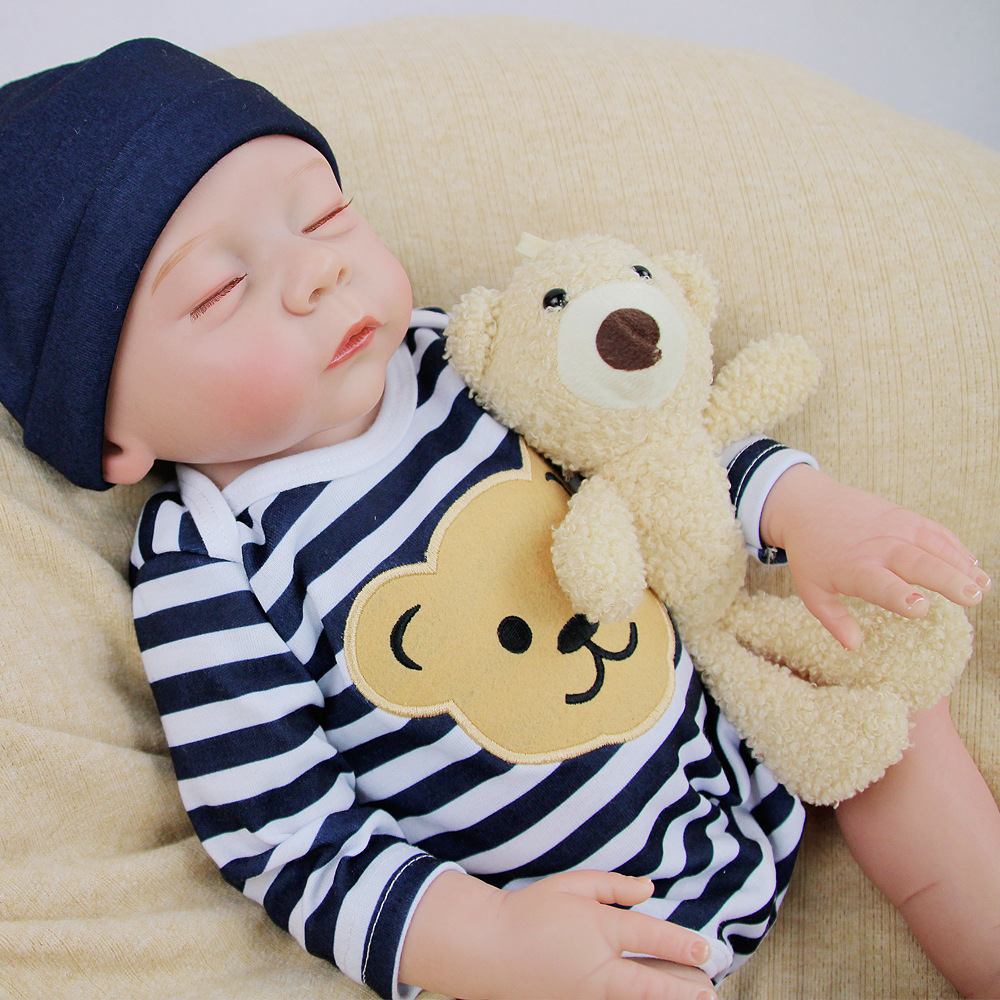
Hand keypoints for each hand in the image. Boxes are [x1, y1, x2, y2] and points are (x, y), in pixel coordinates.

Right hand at [400, 868, 715, 999]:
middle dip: (687, 987)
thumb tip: (650, 889)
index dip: (684, 945)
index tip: (708, 951)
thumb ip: (613, 886)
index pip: (651, 937)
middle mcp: (597, 968)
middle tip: (711, 987)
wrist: (486, 950)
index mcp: (597, 929)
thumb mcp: (571, 886)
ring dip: (668, 999)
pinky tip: (652, 999)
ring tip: (697, 998)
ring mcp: (587, 996)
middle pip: (654, 984)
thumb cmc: (529, 911)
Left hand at [760, 465, 991, 649]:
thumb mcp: (813, 590)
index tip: (921, 608)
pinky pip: (936, 532)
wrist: (807, 504)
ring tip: (982, 587)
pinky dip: (956, 548)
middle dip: (947, 579)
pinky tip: (973, 566)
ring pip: (935, 545)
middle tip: (972, 597)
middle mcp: (879, 547)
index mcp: (855, 569)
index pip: (880, 584)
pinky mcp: (905, 516)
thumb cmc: (812, 554)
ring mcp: (895, 528)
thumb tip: (854, 647)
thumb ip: (834, 620)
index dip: (900, 596)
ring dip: (961, 565)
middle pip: (918, 563)